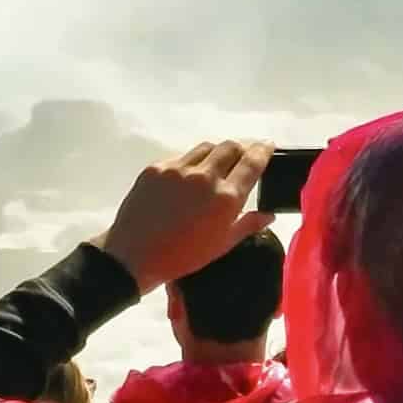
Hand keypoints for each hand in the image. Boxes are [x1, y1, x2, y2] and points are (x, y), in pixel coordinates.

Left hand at [95, 141, 276, 291]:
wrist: (133, 254)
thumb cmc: (183, 256)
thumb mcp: (222, 244)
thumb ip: (248, 224)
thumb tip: (269, 214)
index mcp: (226, 196)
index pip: (252, 162)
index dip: (263, 150)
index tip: (268, 146)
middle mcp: (204, 176)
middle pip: (230, 146)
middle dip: (240, 148)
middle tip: (241, 157)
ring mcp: (177, 170)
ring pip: (205, 147)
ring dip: (216, 152)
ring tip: (216, 164)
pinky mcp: (155, 168)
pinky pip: (180, 157)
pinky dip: (190, 162)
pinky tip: (188, 176)